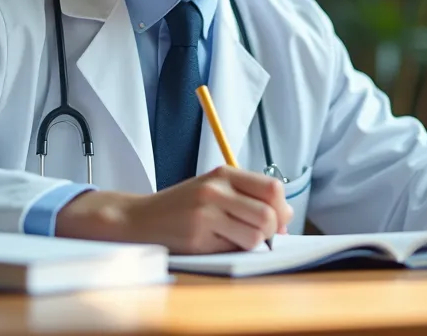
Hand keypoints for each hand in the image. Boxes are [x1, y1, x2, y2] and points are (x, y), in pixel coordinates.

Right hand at [54, 165, 292, 253]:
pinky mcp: (197, 236)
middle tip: (259, 237)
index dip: (282, 208)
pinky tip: (217, 244)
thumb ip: (249, 198)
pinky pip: (234, 249)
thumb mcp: (215, 191)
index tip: (277, 221)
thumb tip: (287, 216)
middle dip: (271, 232)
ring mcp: (206, 213)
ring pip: (256, 236)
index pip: (273, 188)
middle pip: (268, 214)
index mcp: (224, 174)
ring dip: (252, 244)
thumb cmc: (183, 207)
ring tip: (235, 240)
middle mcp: (216, 189)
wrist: (139, 219)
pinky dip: (233, 251)